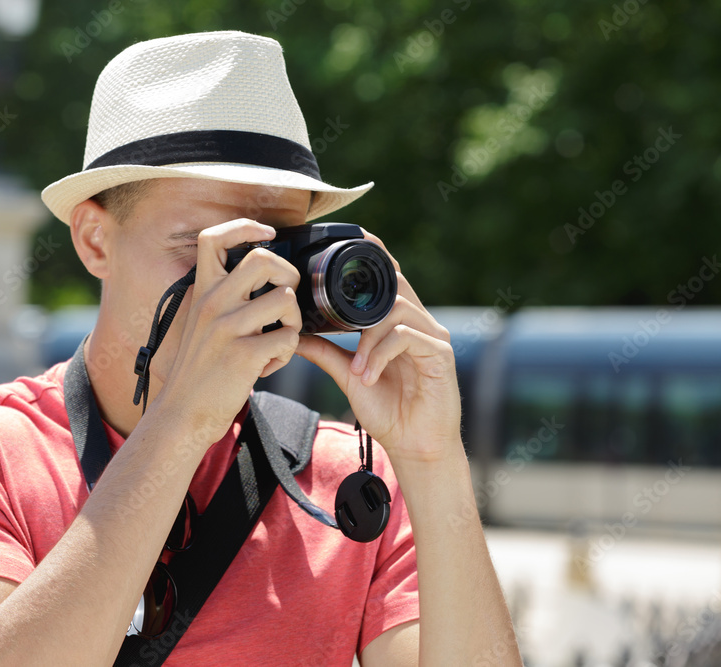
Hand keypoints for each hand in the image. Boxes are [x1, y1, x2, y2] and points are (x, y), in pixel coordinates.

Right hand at [152, 219, 302, 445]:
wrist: (182, 413)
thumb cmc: (199, 371)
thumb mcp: (202, 323)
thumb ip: (224, 299)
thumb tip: (264, 279)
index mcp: (201, 292)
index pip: (214, 237)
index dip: (244, 227)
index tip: (266, 234)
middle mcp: (212, 303)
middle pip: (264, 259)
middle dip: (287, 276)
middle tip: (283, 300)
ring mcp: (227, 327)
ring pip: (285, 299)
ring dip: (292, 322)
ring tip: (277, 341)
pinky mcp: (243, 354)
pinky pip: (289, 338)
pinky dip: (286, 354)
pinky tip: (268, 365)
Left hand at [295, 232, 461, 464]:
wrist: (414, 446)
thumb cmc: (387, 410)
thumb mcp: (348, 375)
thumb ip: (324, 352)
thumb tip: (293, 333)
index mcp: (399, 323)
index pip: (389, 278)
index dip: (374, 255)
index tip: (352, 240)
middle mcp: (419, 323)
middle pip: (394, 285)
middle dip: (364, 289)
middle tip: (334, 300)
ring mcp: (433, 336)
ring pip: (395, 310)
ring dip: (367, 339)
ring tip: (356, 369)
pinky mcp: (441, 353)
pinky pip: (406, 337)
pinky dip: (381, 353)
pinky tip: (369, 375)